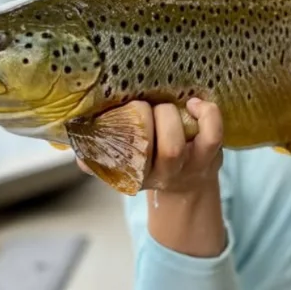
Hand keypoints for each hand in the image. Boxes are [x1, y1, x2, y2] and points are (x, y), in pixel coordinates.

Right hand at [76, 97, 223, 193]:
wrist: (187, 186)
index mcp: (128, 172)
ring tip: (166, 106)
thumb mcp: (124, 162)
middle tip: (141, 106)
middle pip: (143, 146)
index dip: (111, 127)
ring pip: (172, 145)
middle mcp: (155, 174)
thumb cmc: (151, 161)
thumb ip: (99, 154)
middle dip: (140, 115)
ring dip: (167, 116)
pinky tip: (194, 104)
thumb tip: (79, 147)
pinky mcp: (209, 157)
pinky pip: (211, 135)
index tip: (114, 110)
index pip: (109, 156)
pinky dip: (206, 114)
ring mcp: (183, 167)